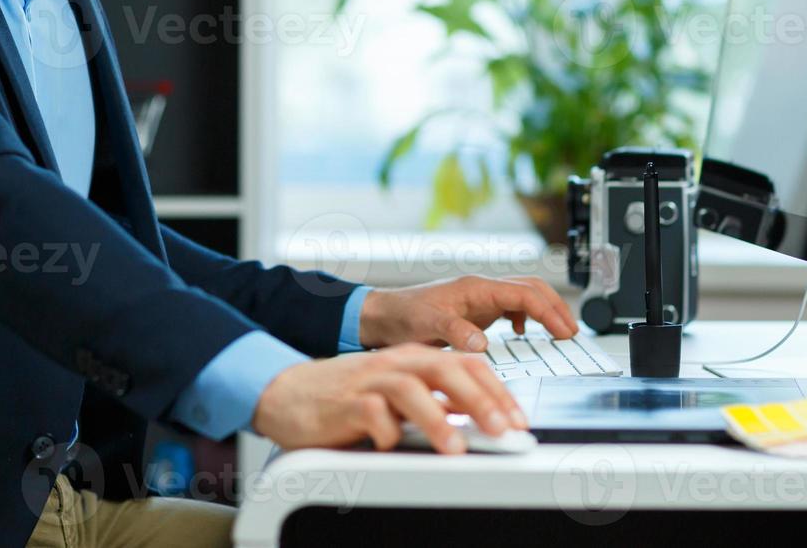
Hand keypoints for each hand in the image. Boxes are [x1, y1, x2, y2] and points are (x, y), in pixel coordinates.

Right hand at [252, 344, 525, 453]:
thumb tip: (480, 420)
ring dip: (436, 418)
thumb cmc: (347, 399)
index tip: (518, 419)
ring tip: (454, 446)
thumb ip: (435, 401)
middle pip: (445, 370)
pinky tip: (392, 445)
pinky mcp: (344, 404)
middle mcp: (395, 364)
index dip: (497, 390)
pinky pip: (369, 413)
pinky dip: (385, 431)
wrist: (288, 394)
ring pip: (410, 389)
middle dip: (479, 400)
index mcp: (414, 359)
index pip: (466, 364)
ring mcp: (369, 382)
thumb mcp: (399, 396)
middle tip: (502, 430)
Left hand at [358, 275, 578, 351]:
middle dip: (555, 307)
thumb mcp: (426, 326)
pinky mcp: (475, 310)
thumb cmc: (401, 316)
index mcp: (475, 288)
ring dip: (544, 310)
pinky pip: (509, 307)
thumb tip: (483, 343)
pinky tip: (521, 333)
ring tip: (559, 332)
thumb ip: (455, 332)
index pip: (523, 294)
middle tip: (571, 332)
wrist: (381, 316)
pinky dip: (525, 317)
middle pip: (530, 289)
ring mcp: (479, 299)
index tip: (564, 331)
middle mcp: (481, 289)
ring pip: (523, 296)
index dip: (548, 312)